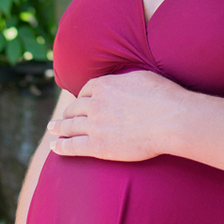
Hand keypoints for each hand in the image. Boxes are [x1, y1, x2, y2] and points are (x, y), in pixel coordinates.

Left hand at [47, 70, 187, 161]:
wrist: (171, 120)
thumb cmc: (163, 96)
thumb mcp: (141, 76)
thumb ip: (124, 80)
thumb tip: (121, 81)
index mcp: (104, 85)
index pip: (86, 91)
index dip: (82, 97)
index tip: (80, 103)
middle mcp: (95, 104)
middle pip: (75, 108)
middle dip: (67, 113)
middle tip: (61, 117)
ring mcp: (95, 125)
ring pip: (70, 126)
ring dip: (59, 128)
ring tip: (52, 129)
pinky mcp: (98, 146)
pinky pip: (73, 146)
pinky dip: (61, 146)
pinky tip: (55, 147)